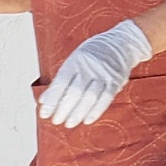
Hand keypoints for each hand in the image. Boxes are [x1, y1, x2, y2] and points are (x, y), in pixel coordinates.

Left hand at [36, 18, 153, 127]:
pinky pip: (106, 98)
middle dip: (64, 109)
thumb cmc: (93, 54)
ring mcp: (103, 74)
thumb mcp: (73, 61)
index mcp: (75, 62)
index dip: (52, 100)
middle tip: (56, 121)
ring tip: (69, 123)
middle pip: (74, 92)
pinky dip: (96, 111)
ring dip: (78, 113)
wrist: (121, 42)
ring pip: (90, 97)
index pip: (60, 83)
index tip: (44, 113)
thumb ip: (60, 81)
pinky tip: (87, 120)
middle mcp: (88, 68)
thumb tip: (44, 100)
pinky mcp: (115, 81)